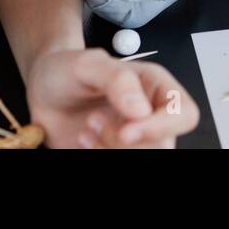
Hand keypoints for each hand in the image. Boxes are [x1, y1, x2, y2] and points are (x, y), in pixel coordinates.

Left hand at [26, 47, 199, 147]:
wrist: (44, 92)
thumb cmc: (68, 70)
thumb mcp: (88, 64)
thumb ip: (117, 79)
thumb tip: (141, 110)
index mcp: (156, 87)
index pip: (184, 114)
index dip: (162, 126)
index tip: (127, 130)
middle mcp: (151, 116)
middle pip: (163, 146)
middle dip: (125, 141)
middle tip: (93, 120)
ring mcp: (135, 139)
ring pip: (142, 159)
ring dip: (111, 150)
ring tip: (86, 130)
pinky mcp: (116, 152)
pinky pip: (118, 165)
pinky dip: (99, 156)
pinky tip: (83, 140)